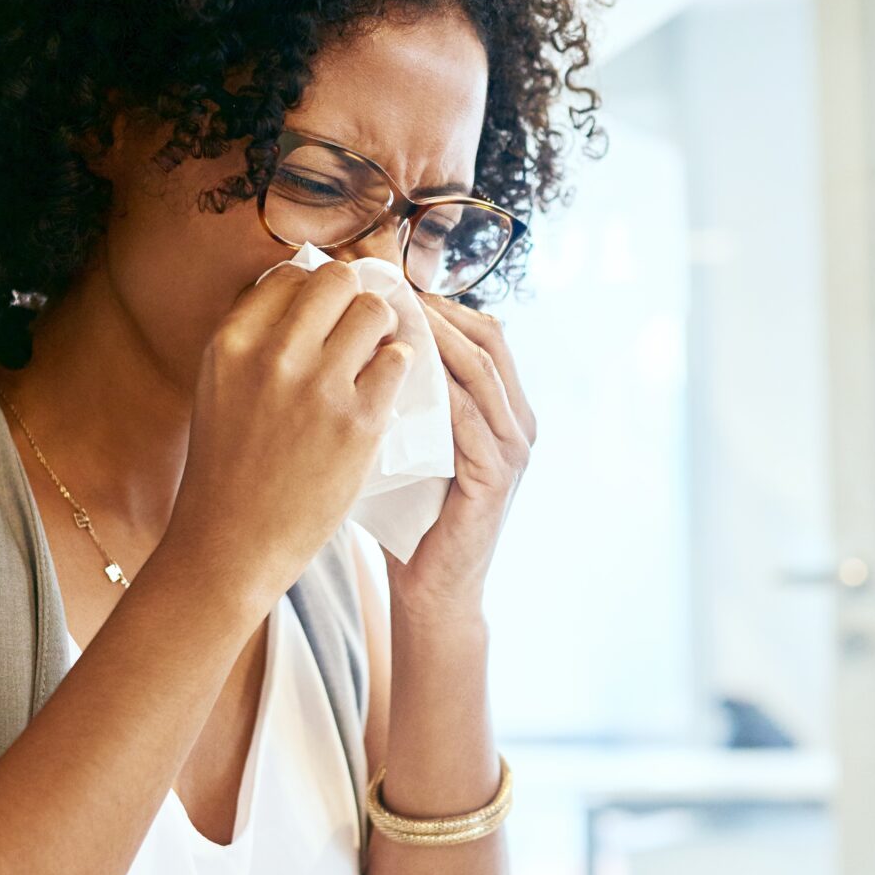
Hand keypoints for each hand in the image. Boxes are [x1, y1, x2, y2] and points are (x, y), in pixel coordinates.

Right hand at [161, 260, 415, 605]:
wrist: (232, 543)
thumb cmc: (229, 468)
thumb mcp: (220, 387)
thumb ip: (257, 340)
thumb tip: (306, 289)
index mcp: (232, 342)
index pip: (290, 275)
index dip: (314, 290)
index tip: (324, 316)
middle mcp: (274, 355)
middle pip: (338, 280)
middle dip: (354, 298)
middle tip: (360, 327)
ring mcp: (319, 387)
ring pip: (375, 312)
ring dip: (383, 329)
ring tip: (376, 356)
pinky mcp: (359, 422)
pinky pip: (398, 362)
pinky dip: (397, 368)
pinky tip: (384, 389)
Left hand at [393, 292, 534, 616]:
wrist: (432, 590)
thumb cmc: (411, 516)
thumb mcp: (410, 442)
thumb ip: (404, 397)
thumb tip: (355, 341)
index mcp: (505, 409)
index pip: (483, 332)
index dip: (441, 302)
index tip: (390, 283)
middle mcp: (520, 423)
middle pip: (489, 339)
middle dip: (438, 310)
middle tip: (388, 290)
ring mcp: (513, 451)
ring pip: (481, 371)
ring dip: (435, 339)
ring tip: (390, 319)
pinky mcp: (496, 480)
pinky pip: (469, 420)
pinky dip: (437, 391)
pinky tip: (399, 373)